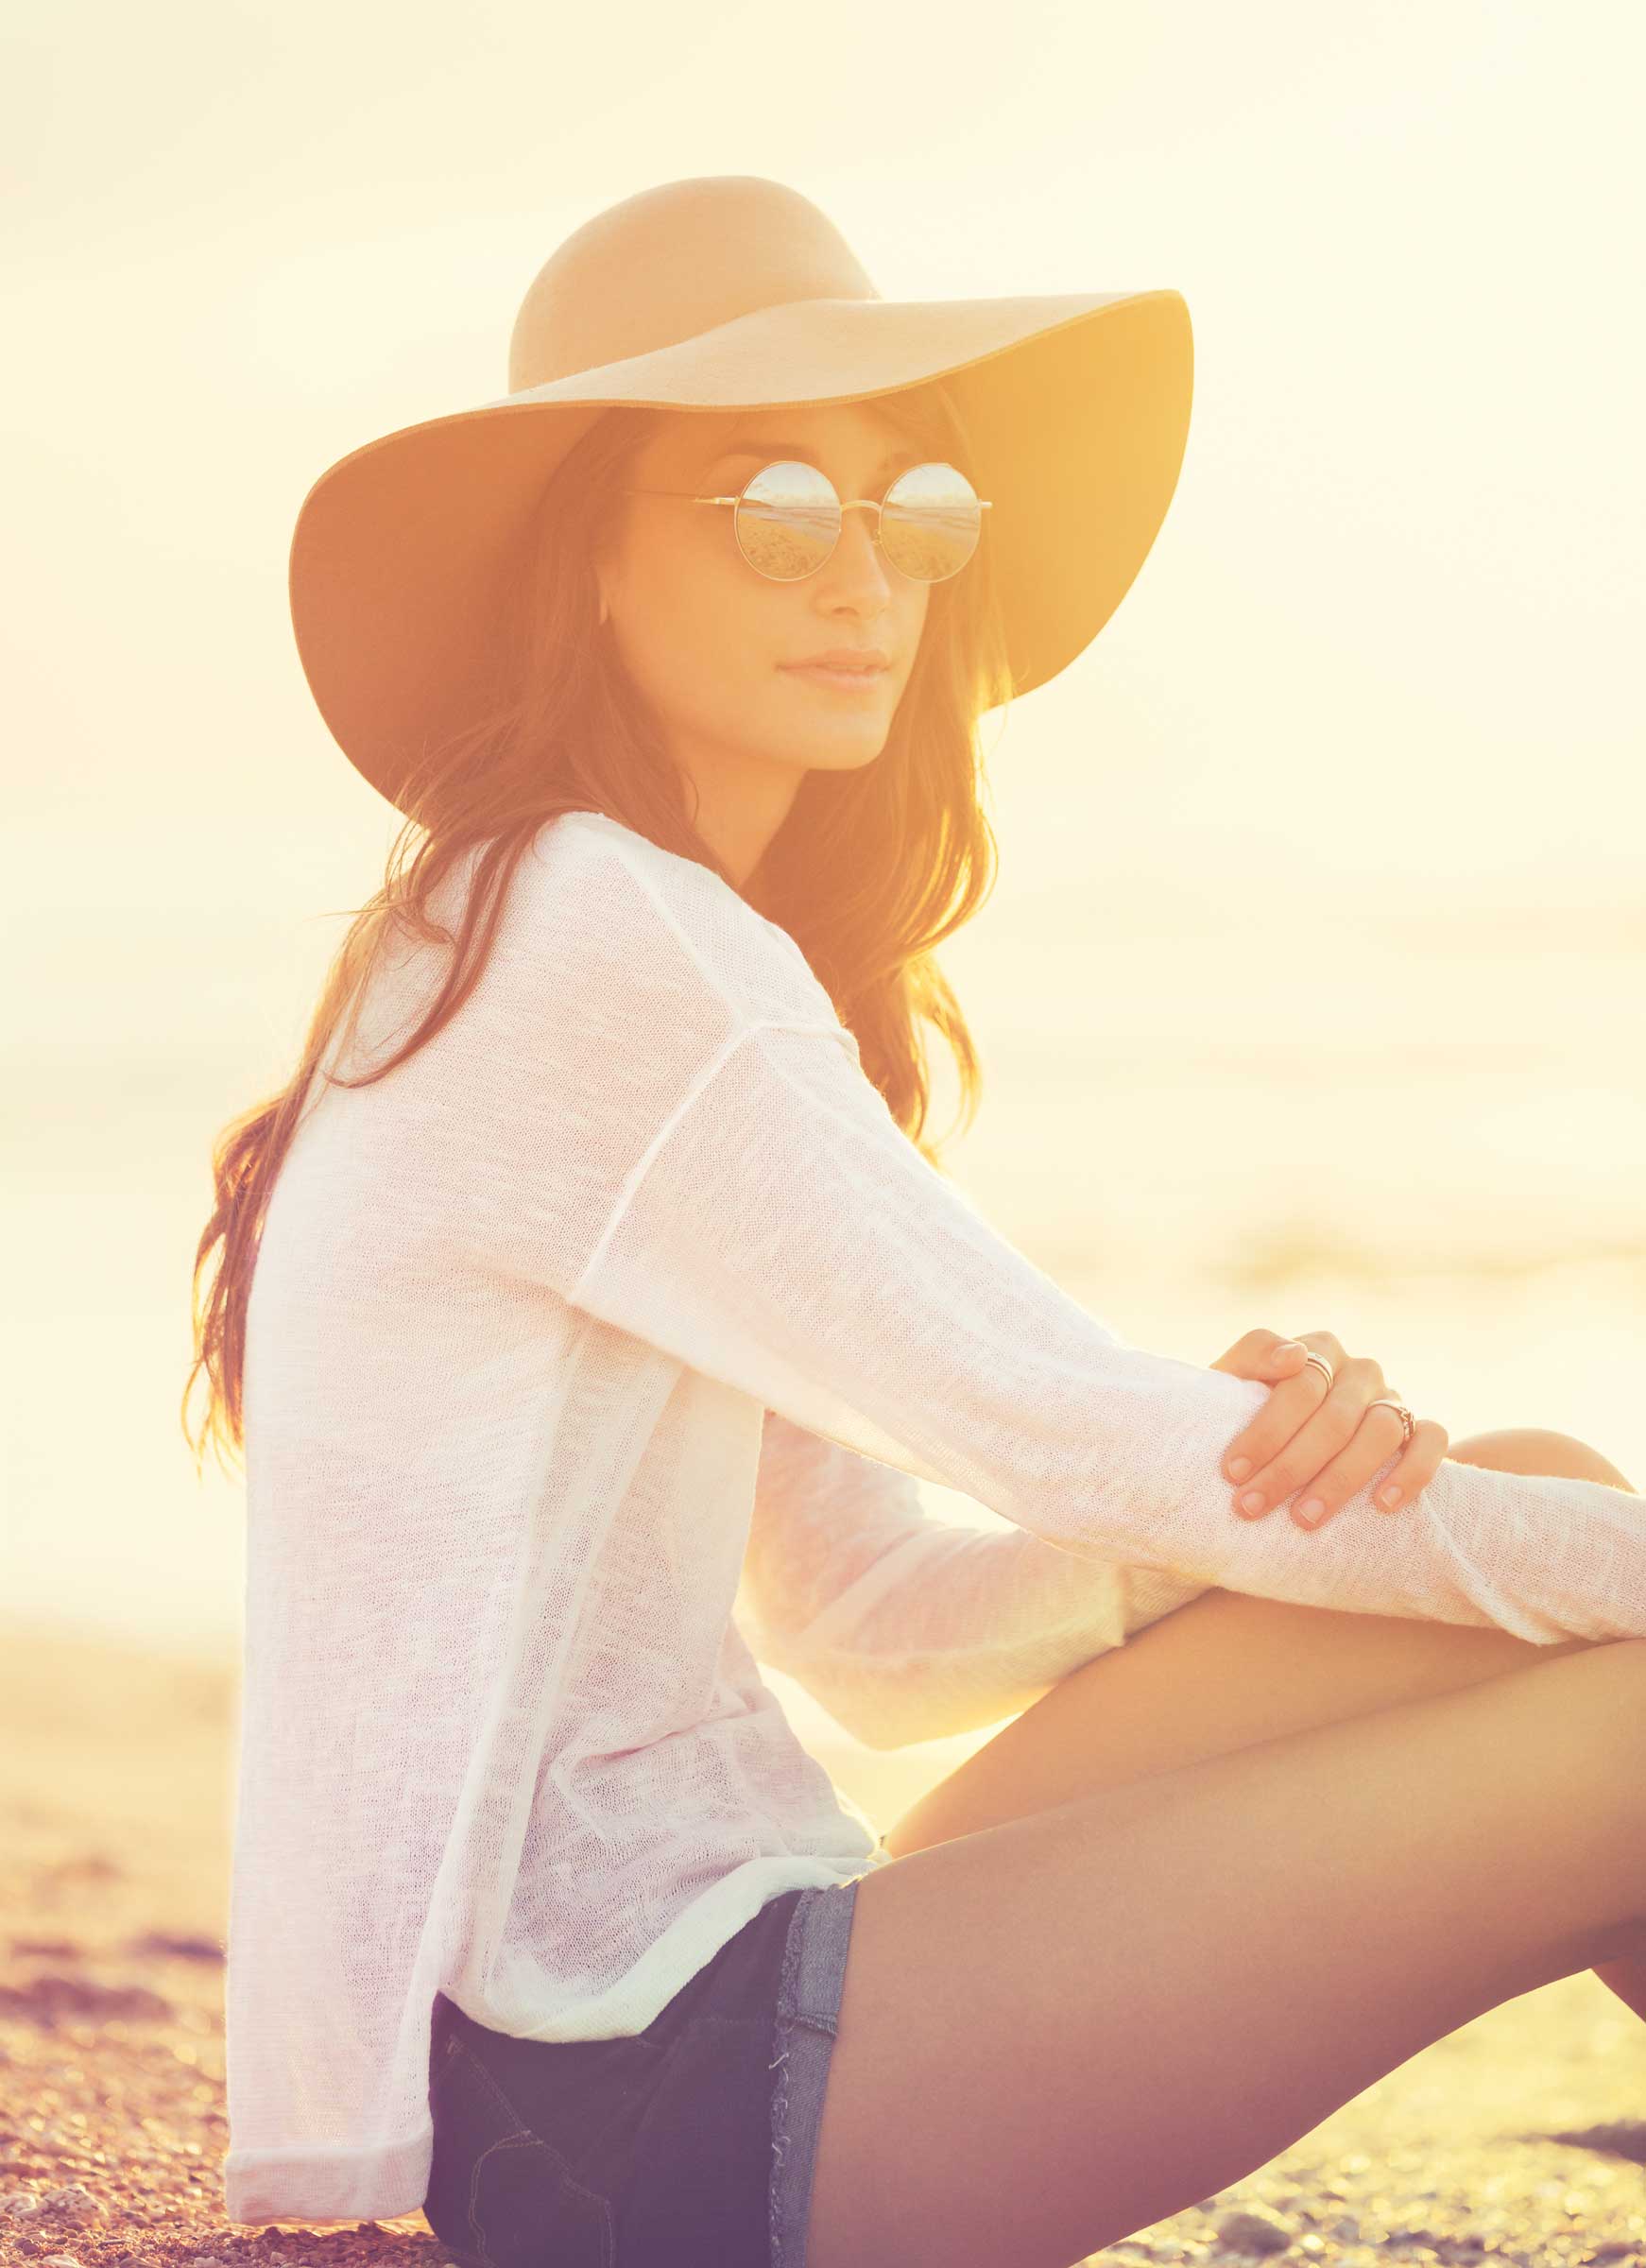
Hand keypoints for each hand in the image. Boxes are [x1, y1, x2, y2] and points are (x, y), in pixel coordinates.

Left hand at [1209, 1327, 1449, 1529]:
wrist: (1287, 1440)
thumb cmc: (1252, 1407)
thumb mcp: (1237, 1378)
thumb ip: (1253, 1355)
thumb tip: (1294, 1356)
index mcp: (1319, 1348)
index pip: (1299, 1385)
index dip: (1266, 1430)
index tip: (1233, 1471)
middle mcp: (1360, 1370)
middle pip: (1334, 1417)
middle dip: (1289, 1467)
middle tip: (1252, 1505)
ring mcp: (1394, 1398)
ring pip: (1381, 1432)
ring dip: (1341, 1479)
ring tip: (1304, 1518)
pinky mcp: (1421, 1428)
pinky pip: (1432, 1442)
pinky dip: (1411, 1472)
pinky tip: (1382, 1504)